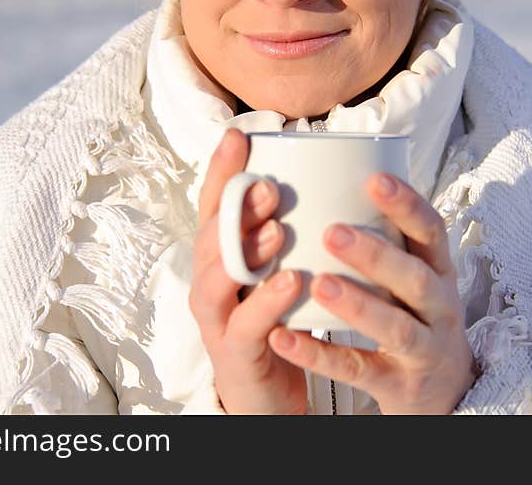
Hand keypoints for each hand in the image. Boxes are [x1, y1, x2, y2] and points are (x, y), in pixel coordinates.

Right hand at [189, 128, 308, 413]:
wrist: (267, 395)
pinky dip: (267, 302)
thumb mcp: (273, 271)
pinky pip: (247, 325)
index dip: (221, 171)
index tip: (239, 136)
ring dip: (246, 250)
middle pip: (211, 236)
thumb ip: (283, 233)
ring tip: (278, 229)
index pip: (214, 206)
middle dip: (237, 209)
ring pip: (218, 278)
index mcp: (222, 256)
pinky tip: (291, 284)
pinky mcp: (235, 352)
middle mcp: (211, 281)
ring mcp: (217, 317)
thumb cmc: (275, 323)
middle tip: (267, 187)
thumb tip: (320, 178)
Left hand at [267, 172, 478, 413]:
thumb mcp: (412, 276)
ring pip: (396, 327)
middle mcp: (440, 308)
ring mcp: (425, 350)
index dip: (408, 205)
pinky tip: (285, 338)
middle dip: (376, 255)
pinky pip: (359, 370)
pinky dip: (321, 355)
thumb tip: (329, 177)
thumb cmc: (414, 315)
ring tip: (318, 283)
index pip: (432, 232)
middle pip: (416, 279)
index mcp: (438, 271)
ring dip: (358, 304)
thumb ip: (384, 239)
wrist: (443, 391)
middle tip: (332, 232)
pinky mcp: (401, 386)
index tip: (375, 179)